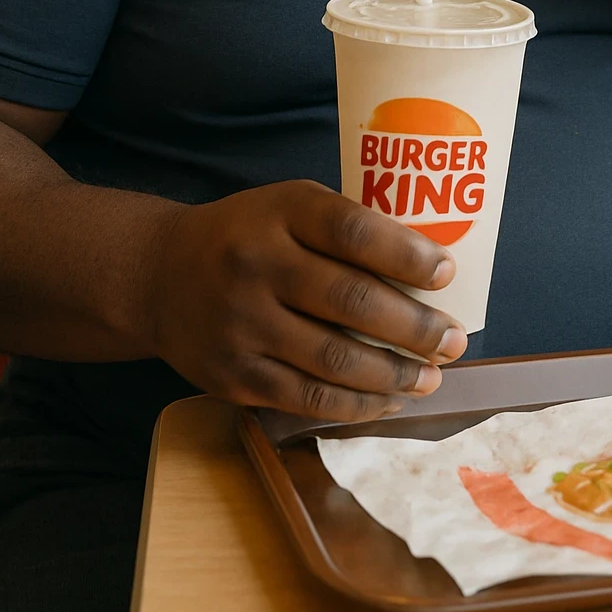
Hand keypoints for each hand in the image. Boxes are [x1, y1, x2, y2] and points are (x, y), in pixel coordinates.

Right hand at [147, 179, 466, 420]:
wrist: (157, 275)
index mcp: (279, 213)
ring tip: (430, 377)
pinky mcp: (232, 375)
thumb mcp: (287, 206)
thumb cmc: (246, 235)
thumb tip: (429, 268)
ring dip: (394, 375)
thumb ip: (344, 228)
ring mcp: (241, 324)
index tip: (446, 273)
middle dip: (415, 327)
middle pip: (351, 300)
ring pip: (333, 359)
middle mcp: (256, 265)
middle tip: (454, 340)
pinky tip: (386, 401)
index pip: (353, 231)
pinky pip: (306, 398)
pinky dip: (355, 405)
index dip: (407, 254)